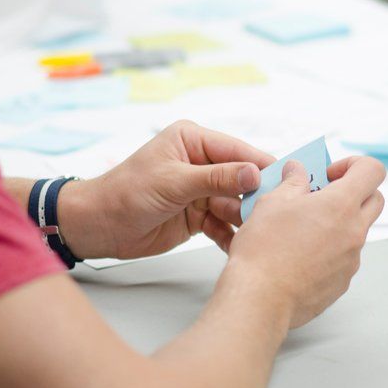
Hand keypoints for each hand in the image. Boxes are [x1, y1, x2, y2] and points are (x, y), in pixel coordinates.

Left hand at [60, 120, 274, 259]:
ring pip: (236, 204)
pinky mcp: (199, 216)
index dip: (262, 166)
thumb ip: (217, 178)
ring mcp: (201, 191)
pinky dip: (232, 236)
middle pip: (242, 179)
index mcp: (193, 140)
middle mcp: (201, 163)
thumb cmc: (125, 193)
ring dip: (246, 220)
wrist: (98, 227)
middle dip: (257, 197)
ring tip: (260, 235)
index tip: (288, 182)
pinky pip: (224, 224)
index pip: (238, 151)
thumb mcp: (174, 182)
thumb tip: (255, 173)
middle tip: (276, 214)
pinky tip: (241, 247)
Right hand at [223, 156, 385, 329]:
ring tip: (302, 229)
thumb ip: (292, 182)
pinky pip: (344, 257)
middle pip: (375, 200)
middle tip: (322, 197)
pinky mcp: (342, 282)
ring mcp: (351, 260)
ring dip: (338, 223)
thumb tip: (297, 171)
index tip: (329, 174)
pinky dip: (329, 250)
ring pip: (357, 231)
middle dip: (354, 192)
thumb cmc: (264, 249)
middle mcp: (354, 232)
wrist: (260, 298)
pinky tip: (300, 255)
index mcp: (341, 205)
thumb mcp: (272, 202)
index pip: (372, 171)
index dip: (353, 165)